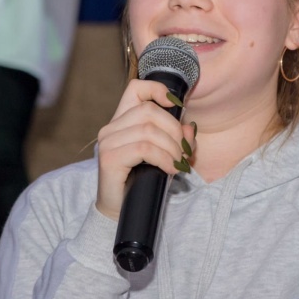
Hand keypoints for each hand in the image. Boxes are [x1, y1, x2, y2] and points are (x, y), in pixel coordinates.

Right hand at [95, 79, 196, 219]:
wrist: (121, 210)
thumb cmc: (143, 180)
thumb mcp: (165, 155)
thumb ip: (177, 138)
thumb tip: (190, 127)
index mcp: (122, 121)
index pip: (135, 88)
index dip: (157, 89)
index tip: (177, 106)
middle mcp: (111, 128)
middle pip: (149, 111)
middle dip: (174, 130)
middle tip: (184, 152)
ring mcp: (107, 142)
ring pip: (148, 130)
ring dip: (171, 148)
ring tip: (177, 163)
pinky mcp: (109, 158)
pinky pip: (144, 149)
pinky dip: (163, 158)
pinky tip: (170, 169)